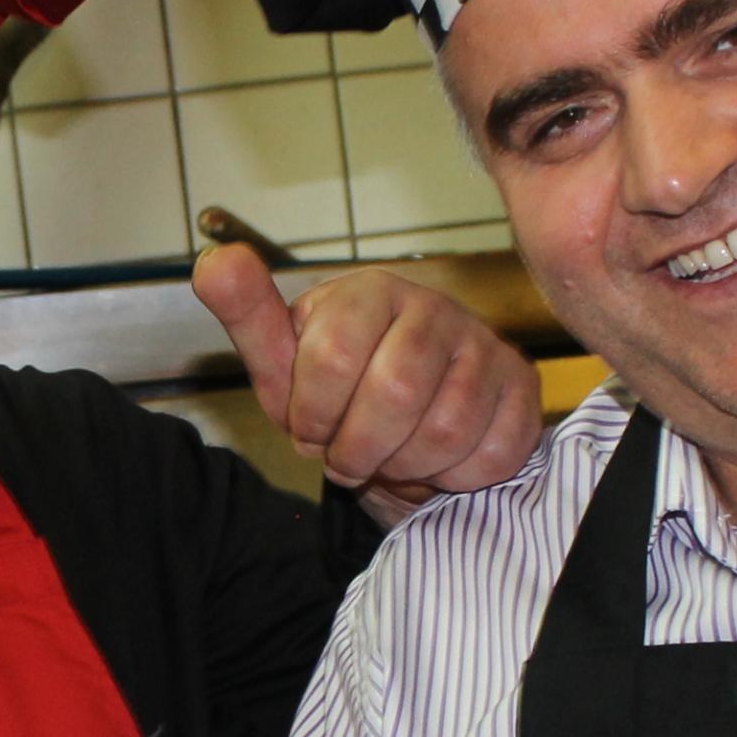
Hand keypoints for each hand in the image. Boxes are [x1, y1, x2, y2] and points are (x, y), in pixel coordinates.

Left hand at [193, 243, 542, 524]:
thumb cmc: (339, 393)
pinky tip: (436, 461)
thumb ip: (248, 314)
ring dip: (405, 466)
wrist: (409, 427)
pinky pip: (489, 452)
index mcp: (368, 293)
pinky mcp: (521, 389)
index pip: (332, 356)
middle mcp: (433, 307)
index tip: (311, 428)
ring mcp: (485, 346)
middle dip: (360, 446)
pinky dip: (453, 477)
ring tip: (391, 456)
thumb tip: (215, 259)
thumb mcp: (283, 367)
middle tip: (350, 454)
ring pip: (445, 429)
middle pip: (395, 392)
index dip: (315, 414)